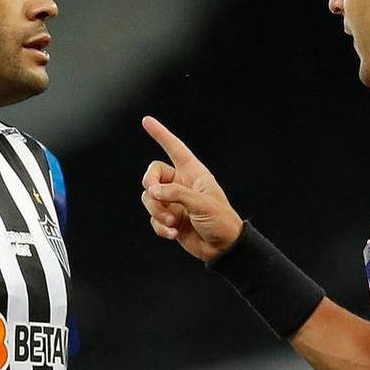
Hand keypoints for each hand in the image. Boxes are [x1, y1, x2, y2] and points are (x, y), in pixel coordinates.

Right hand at [140, 116, 242, 261]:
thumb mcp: (201, 203)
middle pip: (153, 175)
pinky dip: (160, 227)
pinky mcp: (169, 220)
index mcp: (193, 173)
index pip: (175, 148)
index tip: (146, 120)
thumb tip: (152, 191)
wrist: (223, 248)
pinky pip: (153, 219)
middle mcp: (180, 184)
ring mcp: (173, 202)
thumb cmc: (221, 220)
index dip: (161, 134)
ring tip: (172, 223)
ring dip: (156, 211)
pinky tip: (173, 234)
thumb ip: (175, 193)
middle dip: (150, 185)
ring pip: (149, 198)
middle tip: (155, 195)